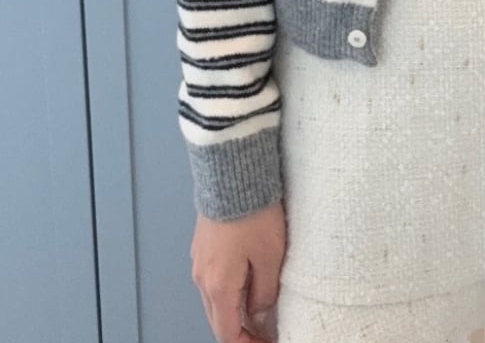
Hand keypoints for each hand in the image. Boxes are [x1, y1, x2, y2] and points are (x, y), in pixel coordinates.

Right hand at [191, 198, 286, 342]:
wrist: (232, 172)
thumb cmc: (253, 211)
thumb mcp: (270, 257)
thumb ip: (264, 292)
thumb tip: (259, 315)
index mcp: (218, 286)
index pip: (227, 333)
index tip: (265, 342)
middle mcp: (202, 276)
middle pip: (218, 319)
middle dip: (240, 330)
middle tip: (264, 332)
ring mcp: (200, 259)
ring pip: (214, 298)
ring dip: (234, 309)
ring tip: (260, 307)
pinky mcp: (203, 243)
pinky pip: (213, 277)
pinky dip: (228, 289)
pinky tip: (247, 280)